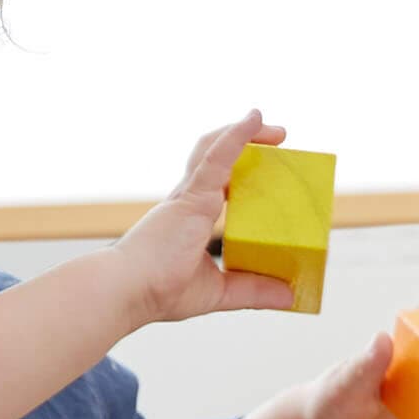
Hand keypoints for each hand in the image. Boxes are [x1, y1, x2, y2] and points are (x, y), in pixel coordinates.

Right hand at [120, 110, 296, 323]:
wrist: (129, 290)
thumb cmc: (159, 291)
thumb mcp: (220, 291)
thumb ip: (253, 289)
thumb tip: (289, 297)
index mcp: (191, 218)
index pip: (219, 184)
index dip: (240, 171)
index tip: (268, 169)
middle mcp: (188, 200)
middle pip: (218, 158)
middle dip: (247, 144)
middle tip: (279, 142)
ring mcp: (189, 195)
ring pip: (215, 148)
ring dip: (244, 134)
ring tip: (274, 130)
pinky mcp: (191, 196)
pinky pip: (217, 157)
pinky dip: (237, 136)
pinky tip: (255, 120)